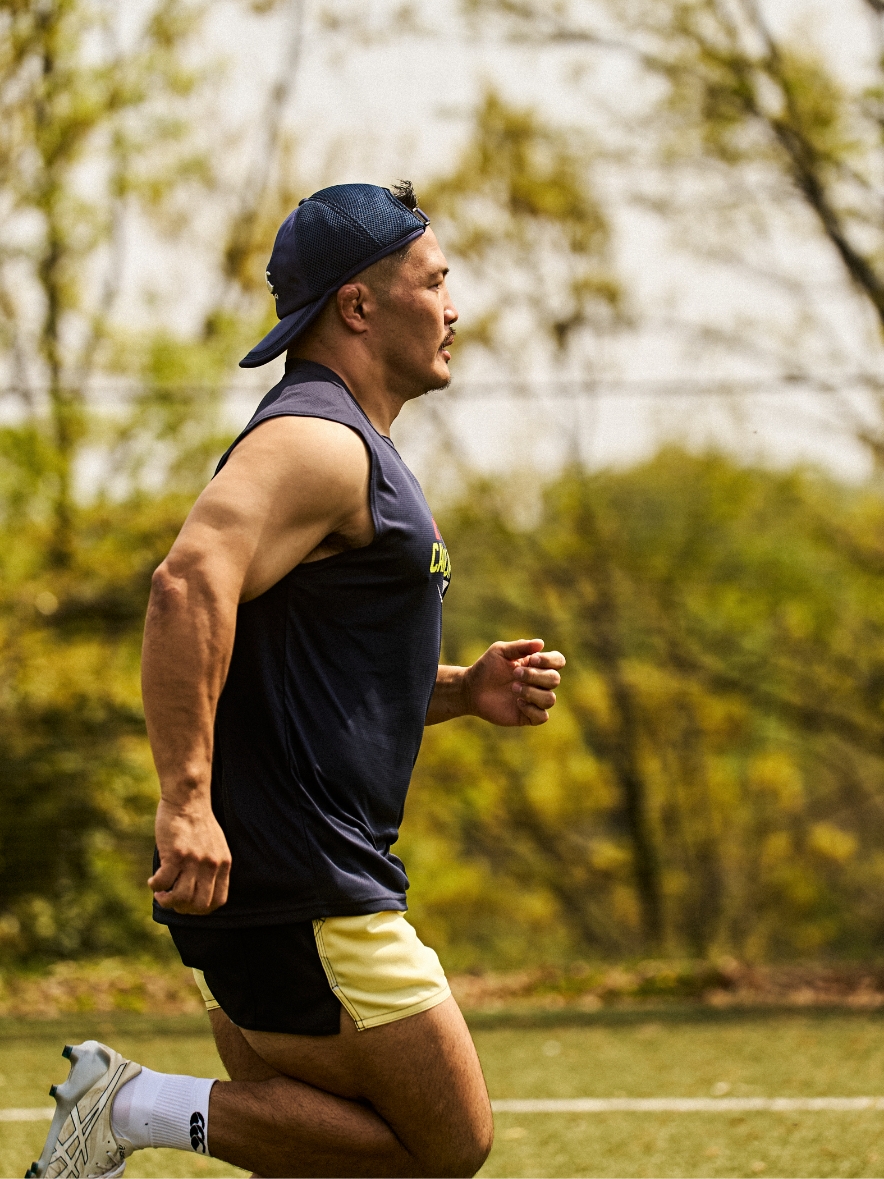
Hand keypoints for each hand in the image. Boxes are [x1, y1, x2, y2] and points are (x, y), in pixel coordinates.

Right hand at [148, 799, 231, 914]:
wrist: (188, 800)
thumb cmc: (198, 823)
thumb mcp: (216, 846)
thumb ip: (211, 867)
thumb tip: (197, 891)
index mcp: (223, 864)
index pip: (219, 901)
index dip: (201, 909)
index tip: (188, 904)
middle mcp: (211, 865)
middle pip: (199, 905)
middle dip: (183, 909)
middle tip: (171, 900)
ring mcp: (194, 860)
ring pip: (181, 897)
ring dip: (167, 900)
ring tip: (160, 893)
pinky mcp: (176, 854)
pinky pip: (163, 882)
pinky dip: (155, 886)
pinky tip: (152, 881)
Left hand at [464, 638, 564, 726]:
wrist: (471, 689)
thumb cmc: (486, 667)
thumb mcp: (500, 651)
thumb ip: (520, 647)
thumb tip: (541, 643)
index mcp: (536, 665)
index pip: (558, 661)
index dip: (550, 660)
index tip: (532, 659)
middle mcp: (539, 682)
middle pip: (555, 679)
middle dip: (536, 676)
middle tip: (515, 673)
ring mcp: (534, 700)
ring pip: (550, 699)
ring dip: (533, 692)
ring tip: (514, 688)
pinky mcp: (528, 716)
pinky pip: (542, 716)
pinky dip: (532, 709)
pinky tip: (517, 702)